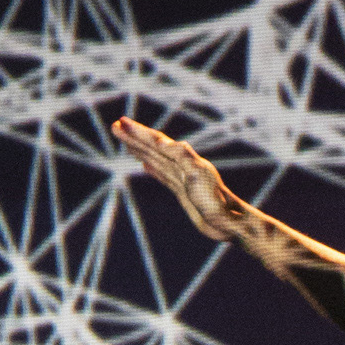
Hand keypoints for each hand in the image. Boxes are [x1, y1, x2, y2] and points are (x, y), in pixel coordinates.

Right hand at [113, 115, 246, 241]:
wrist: (230, 222)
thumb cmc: (216, 201)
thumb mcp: (198, 175)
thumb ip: (182, 157)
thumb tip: (163, 142)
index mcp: (184, 159)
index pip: (157, 142)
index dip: (139, 132)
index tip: (120, 122)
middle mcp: (182, 165)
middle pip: (153, 147)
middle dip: (134, 137)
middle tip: (114, 126)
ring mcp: (181, 178)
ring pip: (156, 159)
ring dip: (140, 150)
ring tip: (126, 142)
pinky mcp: (183, 191)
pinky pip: (163, 176)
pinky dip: (153, 169)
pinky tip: (146, 165)